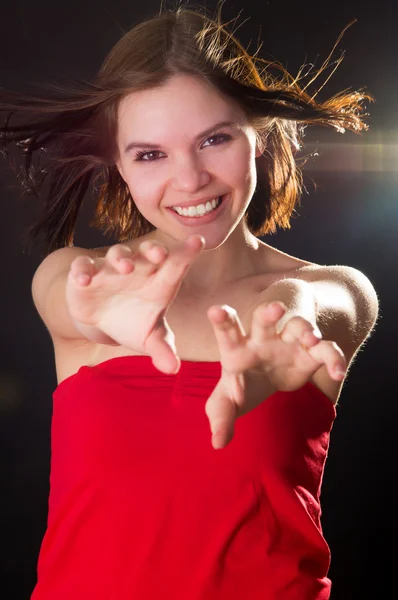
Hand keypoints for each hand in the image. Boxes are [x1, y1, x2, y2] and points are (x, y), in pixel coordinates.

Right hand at [66, 235, 204, 373]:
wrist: (101, 322)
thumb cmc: (134, 323)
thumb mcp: (150, 339)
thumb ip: (163, 350)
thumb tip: (173, 369)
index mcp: (159, 281)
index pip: (177, 264)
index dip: (188, 252)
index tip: (199, 241)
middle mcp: (138, 269)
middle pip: (148, 252)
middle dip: (154, 250)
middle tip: (160, 253)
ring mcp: (111, 269)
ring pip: (117, 254)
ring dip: (121, 258)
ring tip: (124, 266)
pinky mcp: (86, 274)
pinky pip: (84, 267)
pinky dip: (82, 270)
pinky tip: (83, 279)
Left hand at [205, 301, 345, 448]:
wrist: (271, 369)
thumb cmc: (243, 382)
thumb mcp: (227, 401)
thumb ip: (222, 418)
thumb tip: (217, 443)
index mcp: (238, 349)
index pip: (227, 332)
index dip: (222, 323)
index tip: (215, 311)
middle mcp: (263, 339)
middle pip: (263, 319)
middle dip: (269, 312)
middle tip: (275, 308)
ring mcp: (288, 342)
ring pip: (298, 325)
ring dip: (305, 329)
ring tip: (312, 339)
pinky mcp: (311, 353)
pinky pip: (326, 350)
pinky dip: (334, 358)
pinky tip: (338, 373)